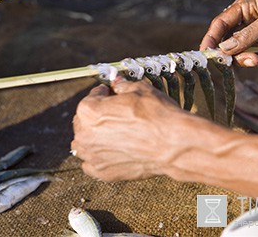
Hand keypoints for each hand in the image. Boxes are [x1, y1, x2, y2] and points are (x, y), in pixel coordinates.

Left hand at [71, 78, 189, 181]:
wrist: (173, 145)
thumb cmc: (158, 116)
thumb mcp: (140, 90)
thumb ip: (123, 86)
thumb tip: (118, 84)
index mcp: (89, 110)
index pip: (91, 97)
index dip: (104, 93)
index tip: (112, 94)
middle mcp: (84, 134)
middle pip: (84, 121)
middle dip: (97, 116)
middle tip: (116, 114)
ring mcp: (92, 156)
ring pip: (84, 144)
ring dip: (94, 138)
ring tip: (114, 134)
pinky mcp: (103, 173)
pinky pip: (91, 164)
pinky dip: (99, 157)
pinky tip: (114, 152)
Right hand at [200, 0, 257, 67]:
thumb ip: (248, 35)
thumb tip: (224, 49)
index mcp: (248, 6)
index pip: (221, 23)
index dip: (212, 38)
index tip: (206, 53)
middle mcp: (251, 22)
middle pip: (231, 44)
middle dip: (241, 54)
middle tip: (252, 60)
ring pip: (246, 56)